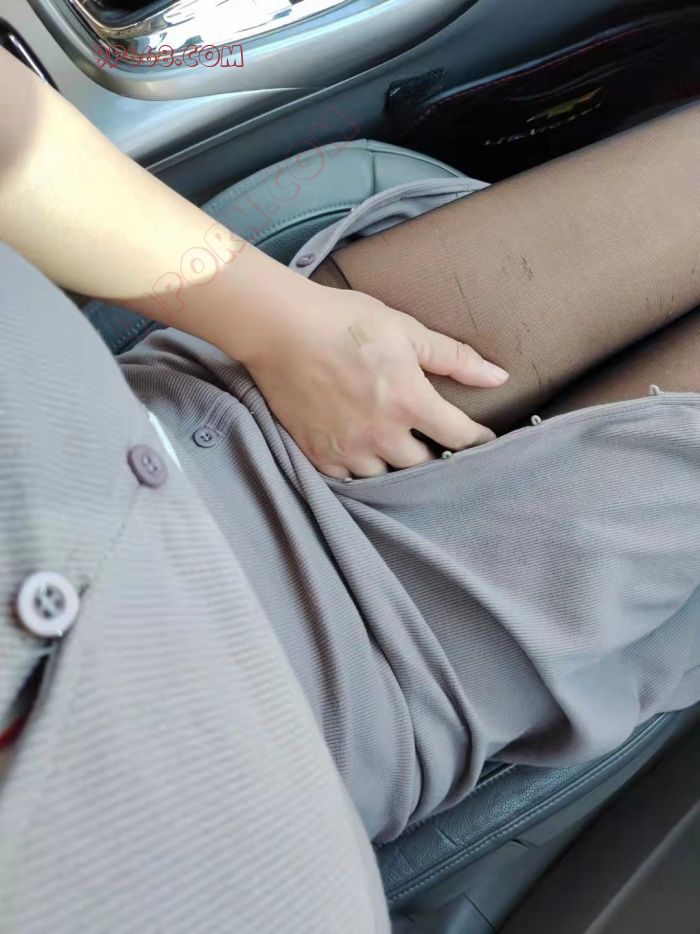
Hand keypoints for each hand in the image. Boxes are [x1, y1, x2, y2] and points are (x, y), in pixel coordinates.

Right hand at [244, 283, 507, 477]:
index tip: (480, 438)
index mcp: (410, 402)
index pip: (459, 437)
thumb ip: (454, 357)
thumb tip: (499, 377)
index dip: (477, 440)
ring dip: (395, 465)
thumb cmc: (345, 321)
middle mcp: (382, 434)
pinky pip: (349, 479)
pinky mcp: (318, 454)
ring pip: (386, 477)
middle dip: (433, 455)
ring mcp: (348, 448)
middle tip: (433, 443)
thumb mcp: (406, 330)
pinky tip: (362, 454)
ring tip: (395, 450)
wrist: (280, 328)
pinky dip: (359, 469)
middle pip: (423, 465)